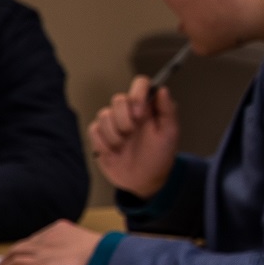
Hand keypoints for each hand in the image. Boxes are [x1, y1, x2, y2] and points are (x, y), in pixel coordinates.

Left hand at [0, 220, 104, 264]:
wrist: (104, 258)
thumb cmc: (106, 257)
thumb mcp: (93, 248)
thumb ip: (82, 251)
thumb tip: (87, 261)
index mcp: (63, 229)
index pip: (40, 238)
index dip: (30, 248)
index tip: (26, 254)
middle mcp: (49, 234)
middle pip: (25, 244)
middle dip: (14, 254)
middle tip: (5, 263)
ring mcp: (41, 247)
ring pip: (15, 252)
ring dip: (5, 262)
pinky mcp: (35, 261)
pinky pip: (12, 264)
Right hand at [90, 75, 179, 197]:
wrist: (144, 180)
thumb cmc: (159, 156)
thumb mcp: (169, 134)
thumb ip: (168, 110)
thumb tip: (162, 89)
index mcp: (147, 108)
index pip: (140, 84)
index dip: (137, 94)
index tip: (140, 114)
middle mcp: (128, 112)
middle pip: (118, 99)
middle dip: (125, 120)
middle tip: (132, 134)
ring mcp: (113, 123)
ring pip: (104, 115)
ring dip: (115, 135)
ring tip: (124, 146)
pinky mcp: (100, 135)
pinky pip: (94, 130)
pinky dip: (103, 143)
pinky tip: (114, 152)